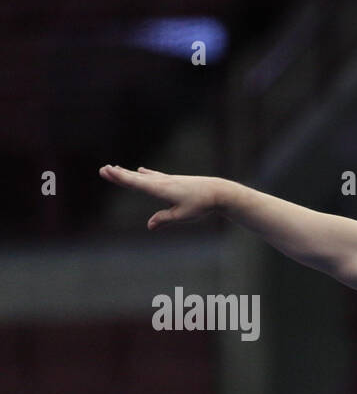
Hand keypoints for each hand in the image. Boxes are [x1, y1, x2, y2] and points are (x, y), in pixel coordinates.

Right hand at [97, 164, 222, 229]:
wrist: (217, 192)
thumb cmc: (201, 205)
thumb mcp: (183, 215)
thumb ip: (165, 219)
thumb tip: (149, 225)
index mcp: (162, 190)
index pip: (137, 184)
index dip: (121, 178)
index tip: (108, 171)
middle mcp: (162, 182)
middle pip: (137, 178)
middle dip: (120, 175)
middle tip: (103, 169)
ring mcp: (168, 180)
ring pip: (144, 177)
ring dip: (129, 173)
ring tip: (115, 168)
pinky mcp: (174, 181)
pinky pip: (155, 177)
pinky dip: (145, 174)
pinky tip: (141, 170)